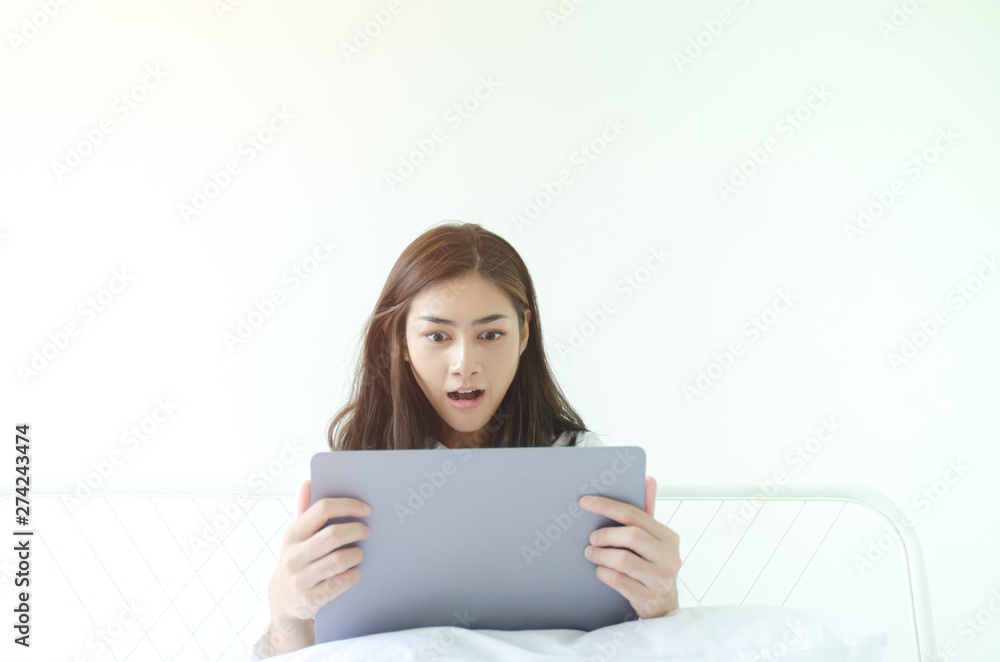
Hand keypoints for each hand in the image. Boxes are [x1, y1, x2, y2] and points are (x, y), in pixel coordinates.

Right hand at [263, 480, 370, 654]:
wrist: (282, 601)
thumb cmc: (297, 560)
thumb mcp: (296, 536)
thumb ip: (304, 509)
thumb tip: (307, 481)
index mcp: (293, 534)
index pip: (322, 509)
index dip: (348, 505)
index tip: (365, 509)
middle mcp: (294, 555)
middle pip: (333, 535)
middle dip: (357, 530)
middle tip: (367, 531)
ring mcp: (301, 579)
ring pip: (339, 560)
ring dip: (356, 554)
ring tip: (360, 553)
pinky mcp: (310, 599)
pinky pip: (340, 583)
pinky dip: (353, 575)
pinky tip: (355, 572)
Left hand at [579, 476, 680, 618]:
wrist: (664, 607)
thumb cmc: (653, 566)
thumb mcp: (653, 539)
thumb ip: (648, 511)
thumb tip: (649, 478)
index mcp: (669, 537)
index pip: (635, 514)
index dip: (607, 506)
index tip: (585, 502)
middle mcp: (670, 557)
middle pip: (632, 536)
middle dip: (606, 534)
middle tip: (591, 537)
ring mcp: (661, 580)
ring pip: (623, 560)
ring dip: (600, 555)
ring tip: (591, 554)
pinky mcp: (649, 599)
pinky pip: (619, 581)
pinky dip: (604, 573)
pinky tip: (600, 571)